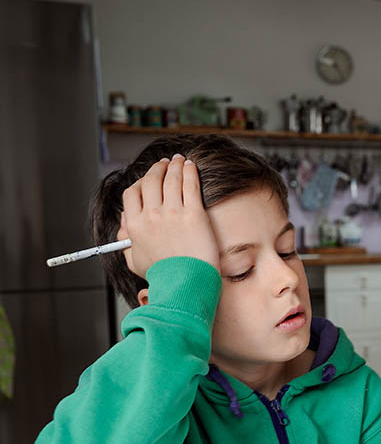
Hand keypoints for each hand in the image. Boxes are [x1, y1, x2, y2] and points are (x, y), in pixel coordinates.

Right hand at [117, 154, 218, 277]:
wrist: (186, 284)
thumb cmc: (163, 275)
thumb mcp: (135, 261)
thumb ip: (126, 242)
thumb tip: (124, 225)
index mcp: (135, 225)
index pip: (132, 193)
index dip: (140, 182)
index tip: (149, 179)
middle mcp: (151, 216)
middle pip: (151, 181)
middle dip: (158, 168)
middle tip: (166, 162)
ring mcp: (173, 214)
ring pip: (171, 179)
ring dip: (175, 166)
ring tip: (180, 160)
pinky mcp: (194, 214)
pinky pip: (190, 185)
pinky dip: (190, 172)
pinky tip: (191, 166)